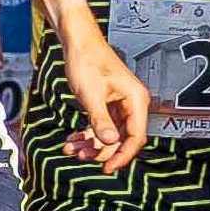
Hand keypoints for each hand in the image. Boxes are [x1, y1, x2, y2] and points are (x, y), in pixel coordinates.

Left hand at [58, 29, 150, 168]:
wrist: (78, 43)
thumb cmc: (87, 59)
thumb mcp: (91, 95)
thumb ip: (101, 120)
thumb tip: (111, 141)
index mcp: (136, 100)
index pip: (136, 137)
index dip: (122, 155)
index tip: (107, 168)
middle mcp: (132, 103)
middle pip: (122, 138)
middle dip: (101, 150)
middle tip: (83, 156)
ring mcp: (120, 105)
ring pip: (110, 134)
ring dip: (92, 144)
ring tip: (73, 147)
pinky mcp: (109, 104)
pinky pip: (102, 126)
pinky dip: (88, 134)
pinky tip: (74, 139)